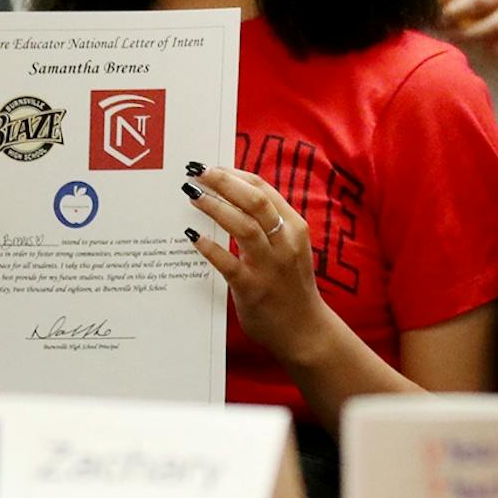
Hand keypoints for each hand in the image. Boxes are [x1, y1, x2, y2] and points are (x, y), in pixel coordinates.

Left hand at [184, 167, 332, 362]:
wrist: (305, 330)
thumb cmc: (292, 286)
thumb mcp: (290, 248)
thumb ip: (270, 226)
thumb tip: (234, 201)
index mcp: (295, 227)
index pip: (265, 190)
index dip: (237, 175)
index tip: (214, 168)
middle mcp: (285, 242)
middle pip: (255, 200)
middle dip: (224, 182)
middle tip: (198, 172)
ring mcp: (270, 265)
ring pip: (243, 226)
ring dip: (215, 207)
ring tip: (192, 196)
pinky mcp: (253, 288)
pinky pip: (228, 263)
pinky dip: (210, 247)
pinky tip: (192, 236)